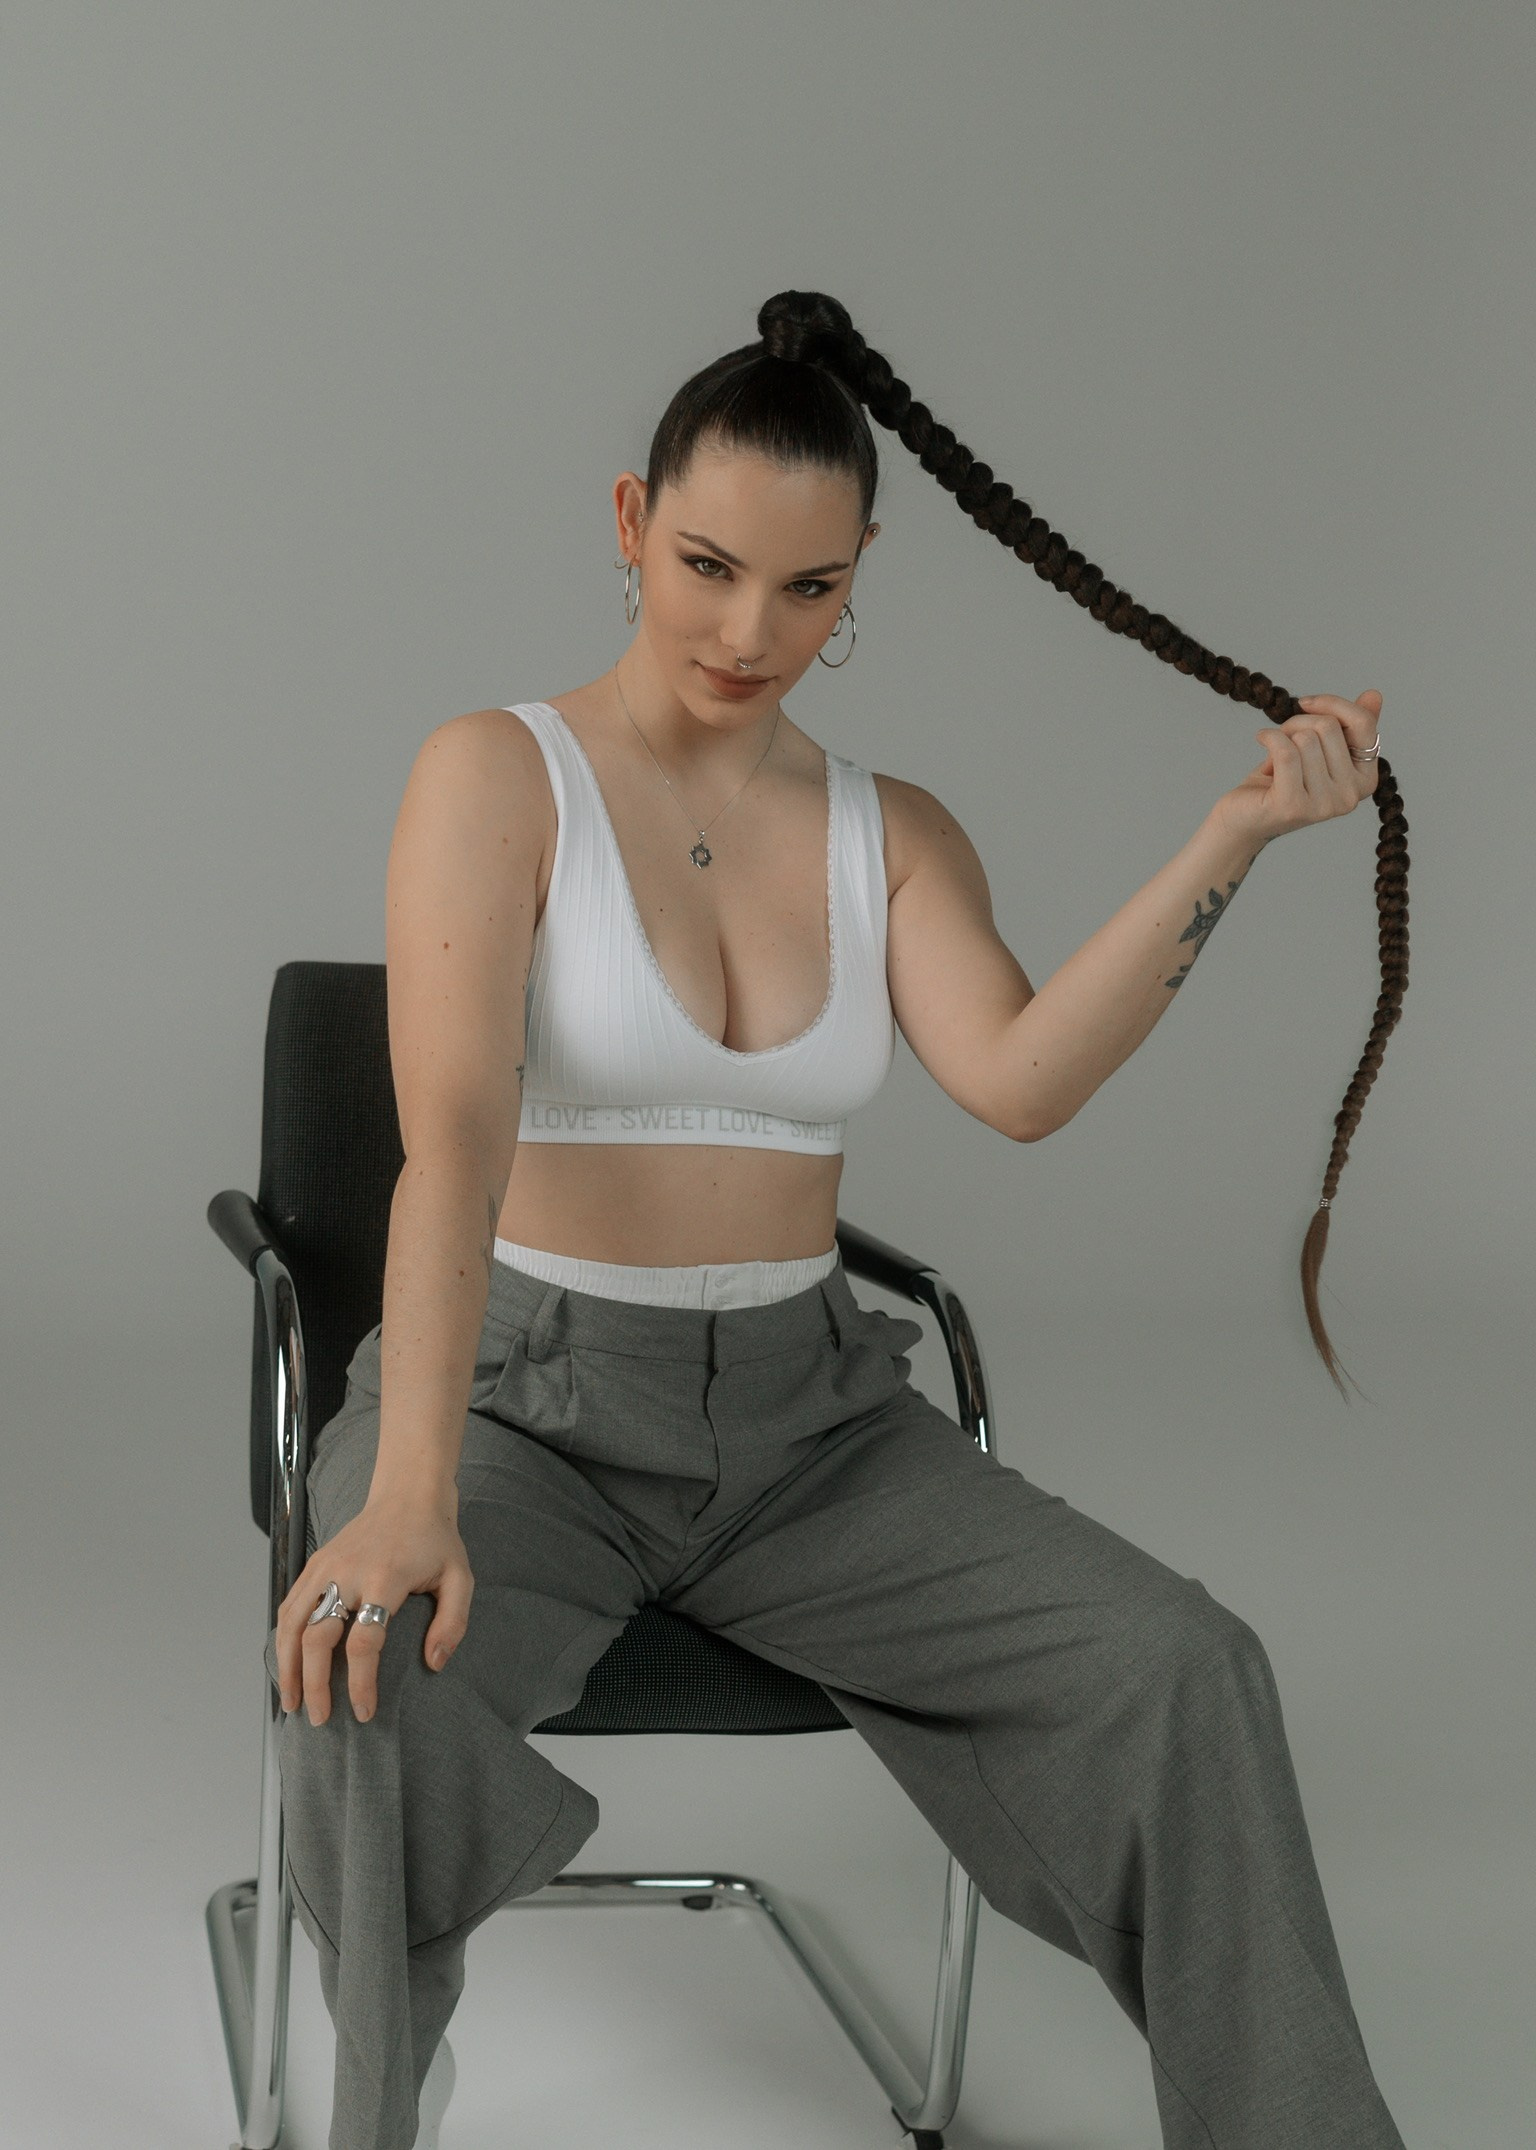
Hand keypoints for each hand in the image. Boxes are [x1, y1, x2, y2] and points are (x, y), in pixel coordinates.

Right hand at [275, 1487, 473, 1726]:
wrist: (408, 1494)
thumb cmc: (435, 1540)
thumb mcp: (459, 1578)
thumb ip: (452, 1623)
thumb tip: (433, 1664)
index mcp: (386, 1577)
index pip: (364, 1641)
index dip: (360, 1682)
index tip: (364, 1712)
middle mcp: (349, 1572)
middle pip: (318, 1637)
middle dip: (315, 1684)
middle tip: (320, 1719)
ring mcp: (326, 1566)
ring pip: (293, 1623)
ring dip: (287, 1667)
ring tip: (292, 1703)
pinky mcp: (315, 1563)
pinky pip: (290, 1606)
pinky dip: (283, 1639)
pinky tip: (287, 1665)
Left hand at [1210, 691, 1383, 851]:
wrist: (1245, 817)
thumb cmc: (1283, 780)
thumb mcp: (1321, 749)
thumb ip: (1350, 726)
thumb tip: (1374, 695)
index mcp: (1365, 780)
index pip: (1363, 724)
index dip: (1332, 703)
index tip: (1306, 703)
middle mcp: (1351, 796)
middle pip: (1328, 726)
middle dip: (1299, 722)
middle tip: (1284, 738)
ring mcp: (1324, 805)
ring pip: (1306, 737)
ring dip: (1283, 734)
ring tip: (1275, 752)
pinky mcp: (1293, 806)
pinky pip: (1285, 751)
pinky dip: (1269, 737)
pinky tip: (1261, 739)